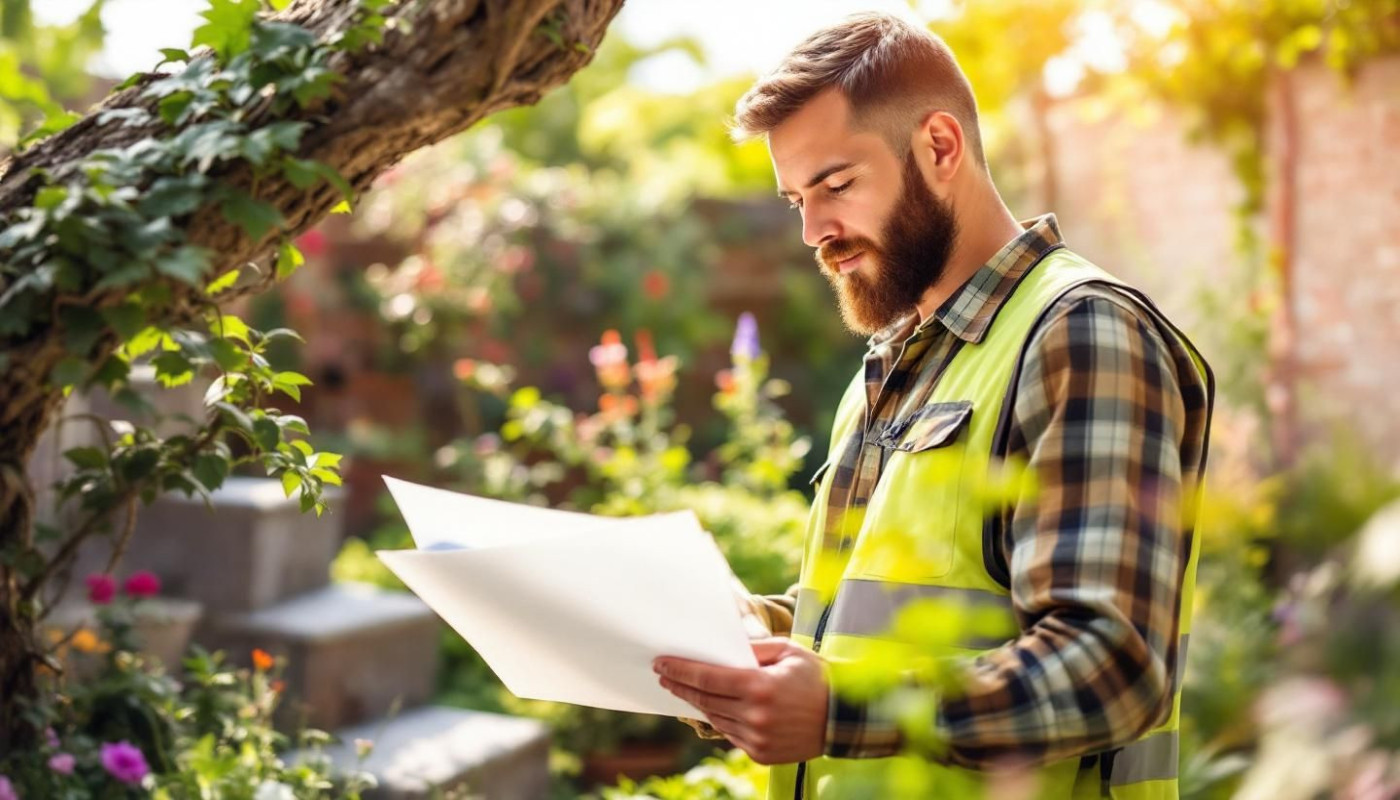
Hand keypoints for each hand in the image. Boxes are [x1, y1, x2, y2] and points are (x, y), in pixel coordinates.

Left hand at [655, 638, 827, 764]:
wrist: (844, 718)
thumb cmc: (817, 678)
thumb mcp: (788, 651)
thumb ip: (755, 649)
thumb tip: (726, 648)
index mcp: (760, 686)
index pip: (707, 677)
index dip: (680, 670)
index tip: (661, 664)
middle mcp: (755, 715)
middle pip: (705, 699)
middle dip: (682, 686)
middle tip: (664, 676)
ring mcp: (757, 738)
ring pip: (715, 718)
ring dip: (698, 703)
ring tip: (685, 690)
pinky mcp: (761, 754)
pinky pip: (731, 734)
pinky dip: (721, 720)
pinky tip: (714, 708)